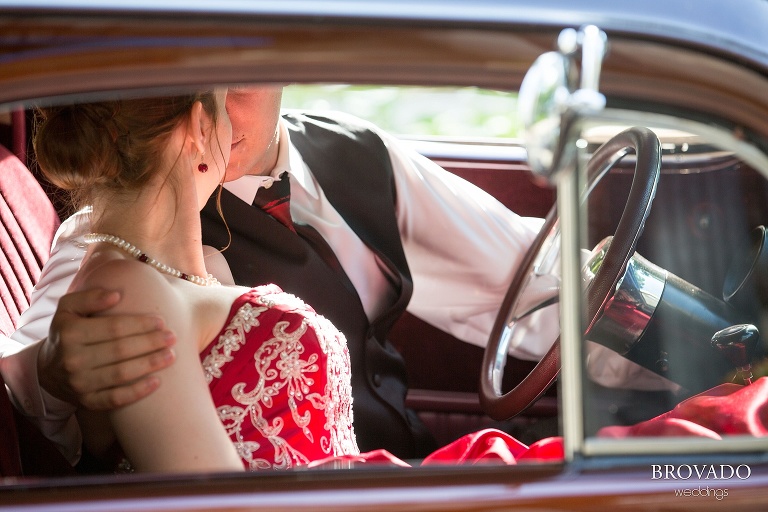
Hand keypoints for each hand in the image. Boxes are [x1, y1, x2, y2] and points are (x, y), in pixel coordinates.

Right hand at [38, 288, 176, 409]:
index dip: (140, 324)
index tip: (161, 321)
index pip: (113, 327)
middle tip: (172, 337)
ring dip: (149, 364)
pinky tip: (157, 382)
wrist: (48, 369)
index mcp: (69, 333)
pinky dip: (137, 392)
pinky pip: (115, 399)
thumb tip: (116, 295)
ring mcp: (79, 383)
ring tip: (171, 356)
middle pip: (120, 350)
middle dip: (150, 343)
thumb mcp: (68, 309)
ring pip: (121, 374)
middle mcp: (72, 359)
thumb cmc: (67, 332)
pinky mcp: (87, 401)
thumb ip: (90, 297)